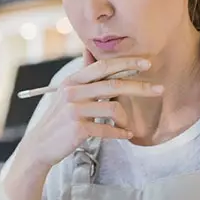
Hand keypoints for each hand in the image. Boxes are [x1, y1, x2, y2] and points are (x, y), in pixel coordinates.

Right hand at [18, 52, 162, 169]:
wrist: (40, 145)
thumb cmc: (59, 120)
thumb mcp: (67, 95)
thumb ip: (83, 78)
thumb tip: (91, 54)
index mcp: (72, 81)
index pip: (103, 66)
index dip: (126, 63)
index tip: (146, 63)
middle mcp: (72, 92)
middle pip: (113, 84)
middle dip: (140, 86)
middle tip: (159, 89)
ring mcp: (74, 110)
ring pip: (113, 107)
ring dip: (127, 118)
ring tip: (129, 125)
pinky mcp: (78, 129)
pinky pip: (108, 128)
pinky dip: (120, 133)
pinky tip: (126, 135)